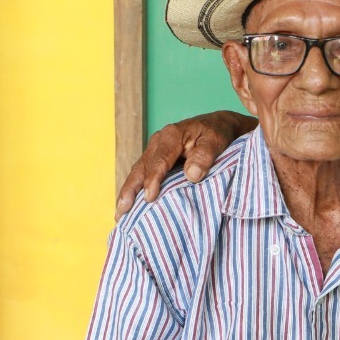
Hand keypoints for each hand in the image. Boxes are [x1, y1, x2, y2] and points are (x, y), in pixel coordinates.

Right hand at [116, 111, 253, 213]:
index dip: (152, 180)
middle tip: (122, 211)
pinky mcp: (156, 159)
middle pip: (140, 167)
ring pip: (137, 172)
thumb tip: (191, 175)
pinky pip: (143, 173)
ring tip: (120, 213)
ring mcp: (155, 150)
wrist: (218, 126)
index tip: (149, 198)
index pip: (158, 161)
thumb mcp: (216, 141)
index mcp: (171, 136)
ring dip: (128, 192)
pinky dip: (135, 189)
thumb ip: (204, 156)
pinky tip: (130, 204)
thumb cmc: (217, 134)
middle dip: (130, 189)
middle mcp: (158, 142)